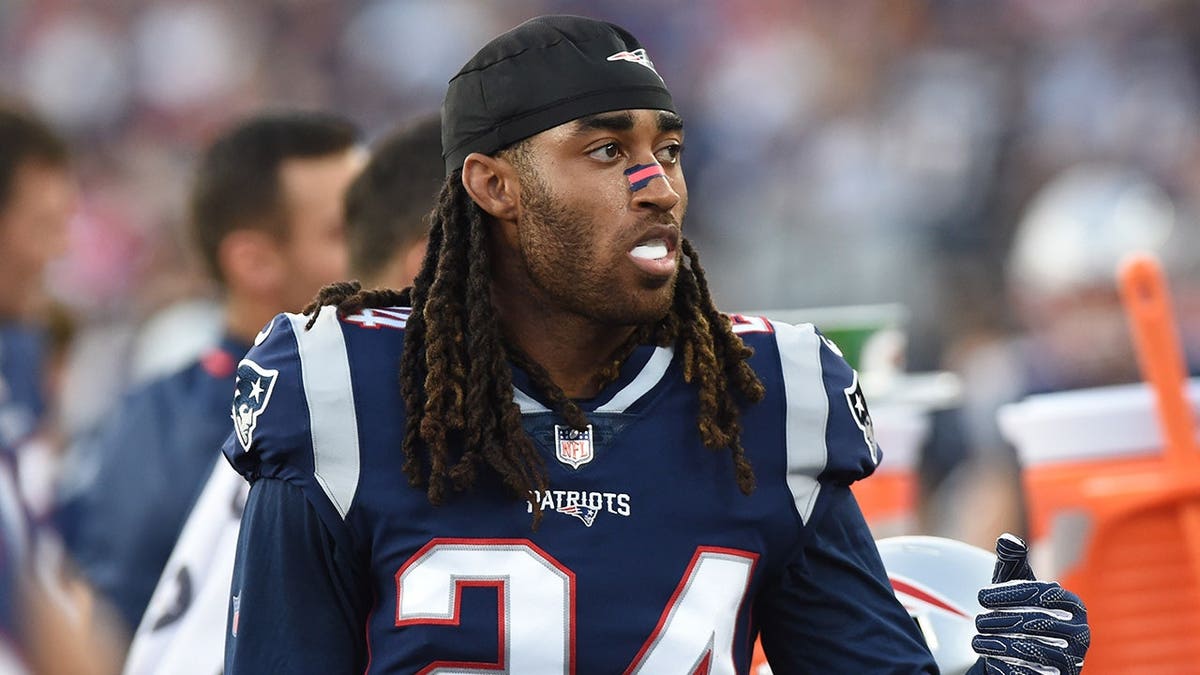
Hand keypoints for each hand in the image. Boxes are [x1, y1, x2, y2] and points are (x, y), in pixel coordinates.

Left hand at [972, 533, 1089, 674]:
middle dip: (1001, 619)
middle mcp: (1080, 632)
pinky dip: (1004, 658)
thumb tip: (1007, 540)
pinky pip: (1031, 667)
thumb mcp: (1014, 586)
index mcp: (1072, 605)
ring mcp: (1073, 657)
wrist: (1022, 655)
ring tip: (977, 638)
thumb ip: (1012, 561)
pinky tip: (986, 652)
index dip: (1010, 593)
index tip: (982, 596)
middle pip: (1036, 621)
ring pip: (1032, 646)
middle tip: (978, 621)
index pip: (1043, 593)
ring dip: (999, 641)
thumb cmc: (1020, 612)